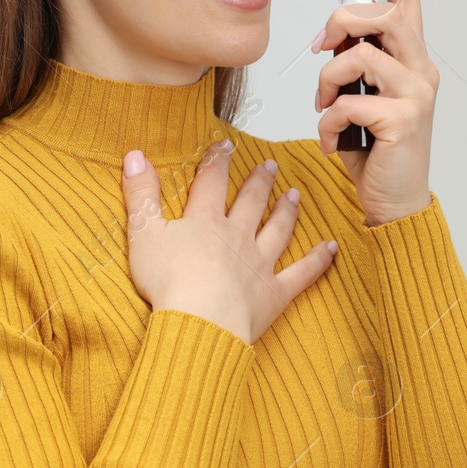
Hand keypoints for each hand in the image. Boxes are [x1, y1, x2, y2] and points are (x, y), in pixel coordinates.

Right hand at [120, 139, 337, 344]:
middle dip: (259, 182)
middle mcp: (236, 236)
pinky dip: (318, 260)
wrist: (200, 321)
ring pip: (277, 230)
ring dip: (286, 211)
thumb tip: (135, 157)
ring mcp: (259, 264)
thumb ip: (140, 195)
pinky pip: (302, 273)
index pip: (211, 182)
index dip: (217, 161)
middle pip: (250, 202)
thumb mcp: (143, 234)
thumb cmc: (168, 282)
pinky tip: (331, 247)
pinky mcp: (274, 293)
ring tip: (294, 195)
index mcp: (204, 222)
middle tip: (270, 165)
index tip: (225, 146)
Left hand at [312, 0, 438, 226]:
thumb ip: (356, 63)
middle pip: (382, 13)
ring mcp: (416, 95)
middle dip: (339, 23)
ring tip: (324, 105)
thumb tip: (330, 35)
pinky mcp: (402, 122)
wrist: (394, 202)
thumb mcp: (365, 95)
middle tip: (320, 50)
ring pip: (360, 56)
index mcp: (412, 57)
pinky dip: (327, 123)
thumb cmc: (376, 151)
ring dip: (327, 80)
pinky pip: (348, 104)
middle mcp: (421, 70)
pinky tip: (332, 141)